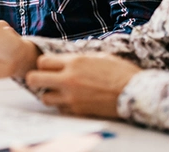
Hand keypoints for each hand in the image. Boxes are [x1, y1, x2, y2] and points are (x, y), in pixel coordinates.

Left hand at [25, 53, 140, 118]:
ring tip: (60, 92)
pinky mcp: (78, 111)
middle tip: (43, 80)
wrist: (135, 93)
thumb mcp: (98, 56)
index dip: (43, 64)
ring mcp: (72, 97)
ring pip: (44, 98)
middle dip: (36, 79)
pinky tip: (73, 100)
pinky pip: (60, 109)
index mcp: (74, 62)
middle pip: (34, 79)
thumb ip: (78, 59)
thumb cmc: (120, 72)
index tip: (49, 67)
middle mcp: (69, 79)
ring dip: (49, 94)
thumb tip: (65, 60)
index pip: (42, 62)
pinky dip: (63, 105)